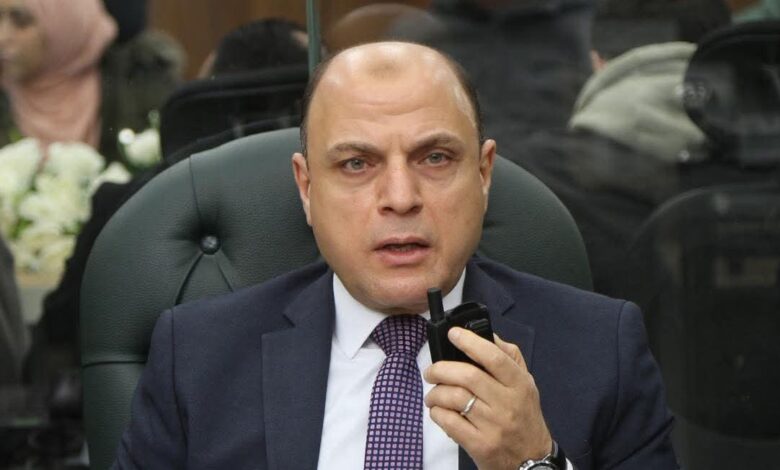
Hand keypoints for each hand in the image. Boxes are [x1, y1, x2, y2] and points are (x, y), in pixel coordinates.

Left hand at [423, 327, 551, 469]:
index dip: (470, 342)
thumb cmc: (524, 417)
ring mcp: (493, 426)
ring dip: (435, 393)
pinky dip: (437, 413)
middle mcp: (507, 404)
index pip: (494, 358)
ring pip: (454, 398)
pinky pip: (449, 422)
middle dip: (441, 369)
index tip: (453, 334)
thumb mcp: (526, 385)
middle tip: (431, 371)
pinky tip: (438, 411)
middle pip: (468, 376)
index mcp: (519, 385)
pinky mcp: (480, 445)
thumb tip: (486, 334)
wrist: (532, 460)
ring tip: (432, 395)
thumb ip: (509, 357)